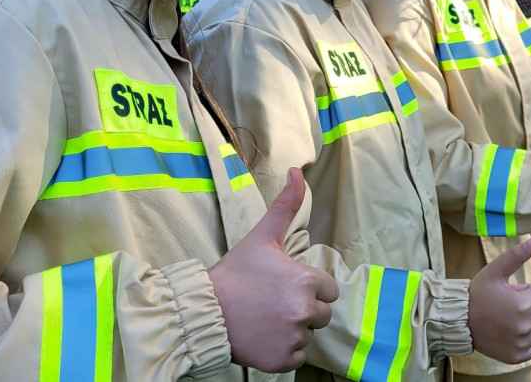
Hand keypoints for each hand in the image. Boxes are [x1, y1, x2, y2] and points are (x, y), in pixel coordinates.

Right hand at [209, 168, 339, 372]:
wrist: (203, 310)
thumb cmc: (235, 273)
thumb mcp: (263, 236)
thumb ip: (286, 205)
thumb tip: (297, 171)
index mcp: (307, 280)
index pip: (328, 289)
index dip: (309, 287)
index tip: (284, 285)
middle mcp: (305, 310)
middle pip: (321, 313)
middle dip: (303, 309)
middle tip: (274, 303)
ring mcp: (293, 337)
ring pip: (308, 334)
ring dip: (293, 329)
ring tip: (266, 319)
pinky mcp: (281, 360)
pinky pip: (297, 357)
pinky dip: (283, 351)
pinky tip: (264, 337)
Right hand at [469, 237, 530, 364]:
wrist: (459, 321)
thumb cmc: (478, 293)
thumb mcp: (495, 271)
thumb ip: (517, 255)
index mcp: (524, 305)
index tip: (517, 292)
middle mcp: (526, 327)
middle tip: (513, 303)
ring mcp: (522, 344)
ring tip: (512, 317)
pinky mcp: (518, 356)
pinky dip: (529, 339)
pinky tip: (512, 331)